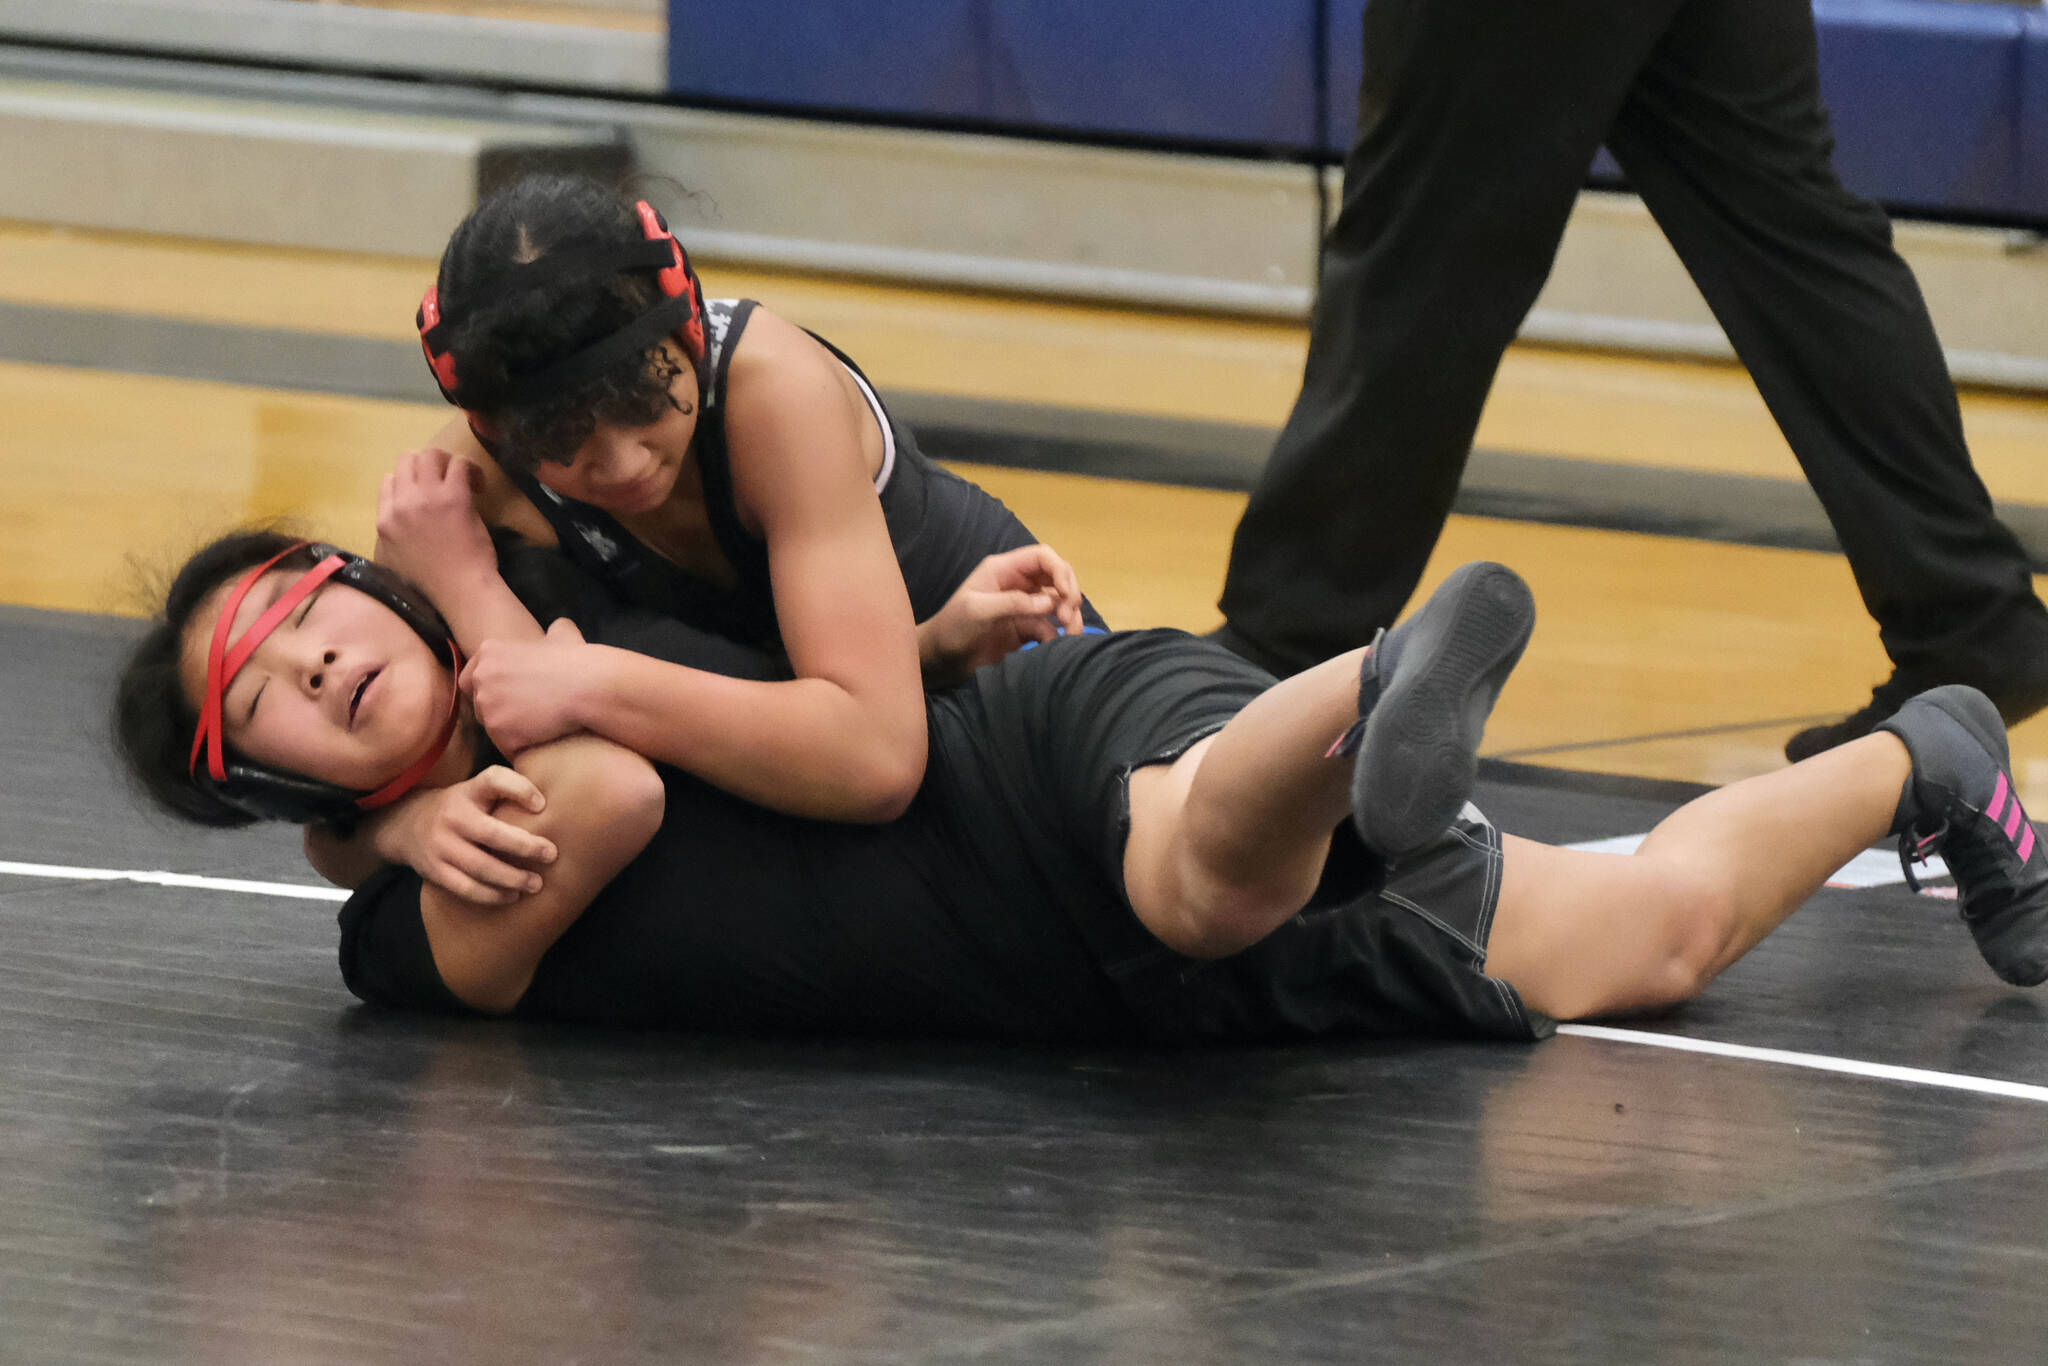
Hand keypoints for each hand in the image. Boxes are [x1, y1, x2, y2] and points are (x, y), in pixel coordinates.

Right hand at [375, 446, 496, 596]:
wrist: (459, 590)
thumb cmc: (431, 584)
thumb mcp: (392, 562)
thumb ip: (389, 536)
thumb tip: (397, 520)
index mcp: (384, 520)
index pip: (387, 481)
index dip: (408, 482)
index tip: (427, 494)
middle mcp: (401, 504)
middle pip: (406, 460)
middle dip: (427, 465)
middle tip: (446, 481)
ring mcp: (426, 497)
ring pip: (430, 454)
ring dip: (448, 461)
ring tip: (464, 480)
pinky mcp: (453, 496)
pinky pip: (459, 463)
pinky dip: (471, 469)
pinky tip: (478, 486)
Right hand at [379, 767, 557, 903]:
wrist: (405, 824)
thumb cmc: (459, 808)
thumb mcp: (475, 791)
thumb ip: (506, 793)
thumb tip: (553, 806)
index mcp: (468, 791)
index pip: (493, 780)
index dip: (520, 789)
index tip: (542, 805)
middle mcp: (453, 816)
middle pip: (492, 834)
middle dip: (526, 846)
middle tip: (551, 854)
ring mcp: (441, 845)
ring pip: (482, 867)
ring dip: (513, 878)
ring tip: (536, 884)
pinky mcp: (435, 871)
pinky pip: (467, 888)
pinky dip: (493, 895)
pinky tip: (512, 896)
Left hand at [461, 617, 595, 755]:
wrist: (588, 686)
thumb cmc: (578, 661)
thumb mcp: (562, 635)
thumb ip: (553, 630)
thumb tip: (560, 627)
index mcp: (489, 652)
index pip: (471, 680)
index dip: (489, 691)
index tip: (510, 697)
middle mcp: (481, 678)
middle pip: (480, 705)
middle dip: (499, 711)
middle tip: (528, 713)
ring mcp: (489, 708)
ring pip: (493, 728)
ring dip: (511, 730)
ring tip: (539, 727)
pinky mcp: (502, 733)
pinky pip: (507, 746)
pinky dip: (523, 746)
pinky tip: (542, 738)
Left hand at [918, 544, 1085, 683]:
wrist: (942, 660)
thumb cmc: (953, 627)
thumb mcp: (977, 610)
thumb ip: (1013, 602)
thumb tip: (1050, 601)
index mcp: (1004, 569)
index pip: (1042, 557)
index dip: (1060, 570)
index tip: (1066, 595)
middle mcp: (1018, 584)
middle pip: (1057, 577)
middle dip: (1069, 593)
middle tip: (1067, 617)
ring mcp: (1024, 607)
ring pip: (1059, 602)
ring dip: (1070, 615)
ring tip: (1069, 633)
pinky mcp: (1026, 629)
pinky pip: (1051, 626)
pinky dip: (1060, 634)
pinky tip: (1059, 645)